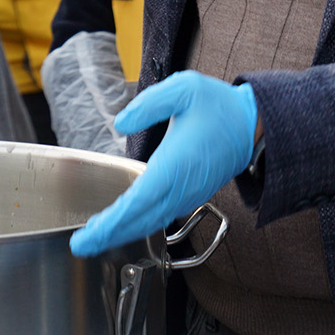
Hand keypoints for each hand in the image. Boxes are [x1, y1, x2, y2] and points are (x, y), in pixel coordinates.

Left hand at [68, 72, 255, 257]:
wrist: (253, 125)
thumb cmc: (219, 106)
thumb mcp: (183, 89)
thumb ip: (148, 104)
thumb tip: (121, 122)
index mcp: (176, 164)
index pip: (137, 201)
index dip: (112, 222)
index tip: (89, 234)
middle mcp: (181, 187)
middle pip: (140, 221)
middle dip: (109, 235)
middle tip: (81, 245)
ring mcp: (187, 195)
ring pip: (151, 222)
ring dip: (123, 232)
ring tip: (95, 237)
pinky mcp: (191, 195)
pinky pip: (161, 216)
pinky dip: (139, 224)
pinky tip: (123, 221)